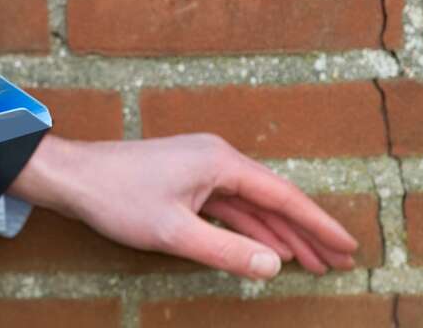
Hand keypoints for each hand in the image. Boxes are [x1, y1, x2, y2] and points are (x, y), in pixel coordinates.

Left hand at [8, 133, 357, 279]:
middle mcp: (216, 158)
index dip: (318, 224)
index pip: (283, 196)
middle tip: (340, 262)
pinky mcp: (186, 178)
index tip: (348, 246)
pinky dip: (250, 228)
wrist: (74, 176)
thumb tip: (275, 264)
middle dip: (307, 232)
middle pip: (273, 199)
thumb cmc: (118, 198)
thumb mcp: (175, 233)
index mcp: (220, 162)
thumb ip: (227, 251)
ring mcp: (201, 167)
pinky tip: (266, 248)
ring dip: (280, 233)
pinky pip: (229, 206)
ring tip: (312, 263)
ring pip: (252, 204)